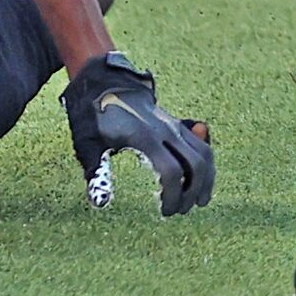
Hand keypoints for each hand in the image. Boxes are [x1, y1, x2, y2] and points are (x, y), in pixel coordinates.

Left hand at [61, 52, 212, 217]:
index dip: (172, 195)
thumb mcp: (88, 144)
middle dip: (192, 192)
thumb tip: (101, 202)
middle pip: (195, 164)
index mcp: (144, 136)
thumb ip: (97, 173)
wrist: (105, 84)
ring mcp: (174, 125)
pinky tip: (202, 181)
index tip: (164, 211)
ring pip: (205, 153)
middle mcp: (165, 129)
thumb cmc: (94, 117)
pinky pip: (202, 145)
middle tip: (179, 210)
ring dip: (206, 180)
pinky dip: (207, 164)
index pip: (170, 171)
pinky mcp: (177, 124)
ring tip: (199, 202)